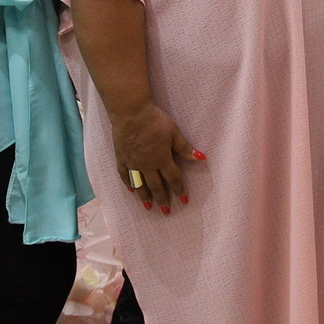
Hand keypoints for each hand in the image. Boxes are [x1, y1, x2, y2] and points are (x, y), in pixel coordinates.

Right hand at [107, 100, 202, 214]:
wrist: (130, 113)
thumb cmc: (154, 120)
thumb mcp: (174, 132)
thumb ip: (185, 148)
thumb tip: (201, 158)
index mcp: (161, 159)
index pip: (173, 178)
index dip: (179, 190)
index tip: (184, 201)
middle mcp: (147, 165)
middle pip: (156, 185)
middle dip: (162, 199)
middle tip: (165, 211)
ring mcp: (132, 162)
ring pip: (139, 183)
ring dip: (144, 196)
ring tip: (148, 206)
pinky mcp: (121, 157)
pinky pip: (124, 174)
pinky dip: (128, 182)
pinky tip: (130, 189)